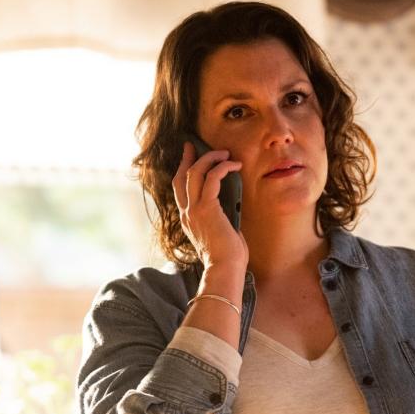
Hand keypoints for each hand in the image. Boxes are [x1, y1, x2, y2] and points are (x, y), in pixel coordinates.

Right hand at [172, 141, 247, 269]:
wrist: (225, 269)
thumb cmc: (227, 257)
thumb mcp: (220, 232)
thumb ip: (220, 217)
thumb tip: (231, 205)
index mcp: (188, 220)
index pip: (180, 189)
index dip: (182, 170)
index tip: (188, 156)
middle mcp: (187, 213)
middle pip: (182, 176)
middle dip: (189, 157)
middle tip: (196, 144)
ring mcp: (194, 210)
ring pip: (195, 173)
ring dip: (210, 158)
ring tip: (224, 153)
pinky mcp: (207, 208)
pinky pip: (212, 178)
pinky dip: (223, 167)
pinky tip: (234, 165)